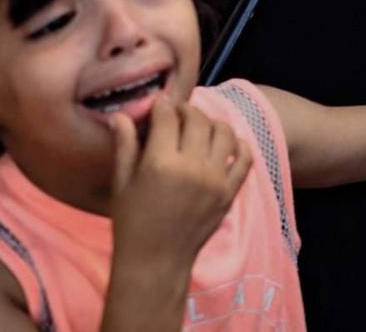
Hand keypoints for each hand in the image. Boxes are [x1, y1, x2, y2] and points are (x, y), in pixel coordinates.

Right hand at [107, 98, 252, 280]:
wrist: (156, 259)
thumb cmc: (132, 221)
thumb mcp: (122, 182)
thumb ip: (124, 145)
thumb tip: (120, 115)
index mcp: (160, 163)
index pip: (167, 117)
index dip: (162, 106)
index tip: (158, 105)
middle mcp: (192, 167)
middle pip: (198, 119)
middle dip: (186, 111)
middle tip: (177, 115)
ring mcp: (216, 178)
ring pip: (224, 132)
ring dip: (212, 123)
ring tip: (199, 128)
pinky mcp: (230, 191)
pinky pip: (244, 156)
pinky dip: (238, 144)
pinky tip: (224, 144)